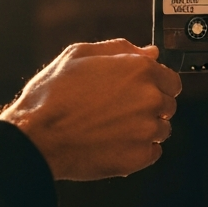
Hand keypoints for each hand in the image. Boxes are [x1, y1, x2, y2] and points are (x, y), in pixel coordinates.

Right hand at [0, 40, 181, 179]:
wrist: (36, 136)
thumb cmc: (52, 95)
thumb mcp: (79, 55)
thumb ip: (120, 50)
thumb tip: (151, 53)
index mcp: (139, 70)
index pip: (171, 80)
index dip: (155, 85)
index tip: (139, 92)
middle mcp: (150, 98)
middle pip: (168, 105)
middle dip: (150, 107)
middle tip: (118, 111)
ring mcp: (147, 129)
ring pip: (161, 129)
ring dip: (144, 129)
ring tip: (111, 129)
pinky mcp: (139, 156)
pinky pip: (152, 153)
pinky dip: (138, 151)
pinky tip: (113, 144)